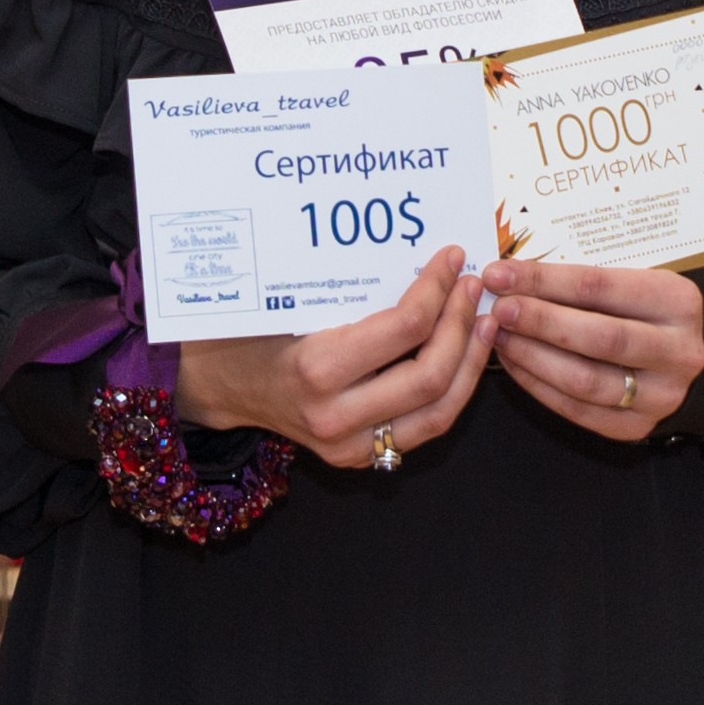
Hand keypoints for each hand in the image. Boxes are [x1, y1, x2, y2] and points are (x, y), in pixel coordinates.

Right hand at [174, 248, 499, 469]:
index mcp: (315, 370)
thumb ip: (348, 286)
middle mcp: (336, 416)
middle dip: (461, 324)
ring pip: (440, 410)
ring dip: (470, 362)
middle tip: (473, 286)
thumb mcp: (287, 301)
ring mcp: (351, 445)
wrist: (219, 387)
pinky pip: (425, 426)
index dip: (437, 290)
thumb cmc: (250, 332)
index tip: (452, 259)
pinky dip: (454, 390)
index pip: (404, 330)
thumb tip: (416, 248)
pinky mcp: (361, 456)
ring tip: (484, 321)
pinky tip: (464, 355)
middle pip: (430, 374)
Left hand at [474, 258, 703, 439]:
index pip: (599, 287)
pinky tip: (514, 363)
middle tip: (499, 309)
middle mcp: (678, 351)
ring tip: (500, 337)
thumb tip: (509, 278)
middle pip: (598, 337)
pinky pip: (577, 410)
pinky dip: (538, 385)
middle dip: (539, 322)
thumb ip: (578, 284)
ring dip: (533, 357)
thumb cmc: (642, 312)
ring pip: (585, 380)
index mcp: (677, 302)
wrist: (677, 359)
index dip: (543, 281)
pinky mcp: (636, 427)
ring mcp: (661, 395)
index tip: (500, 275)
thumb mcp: (627, 285)